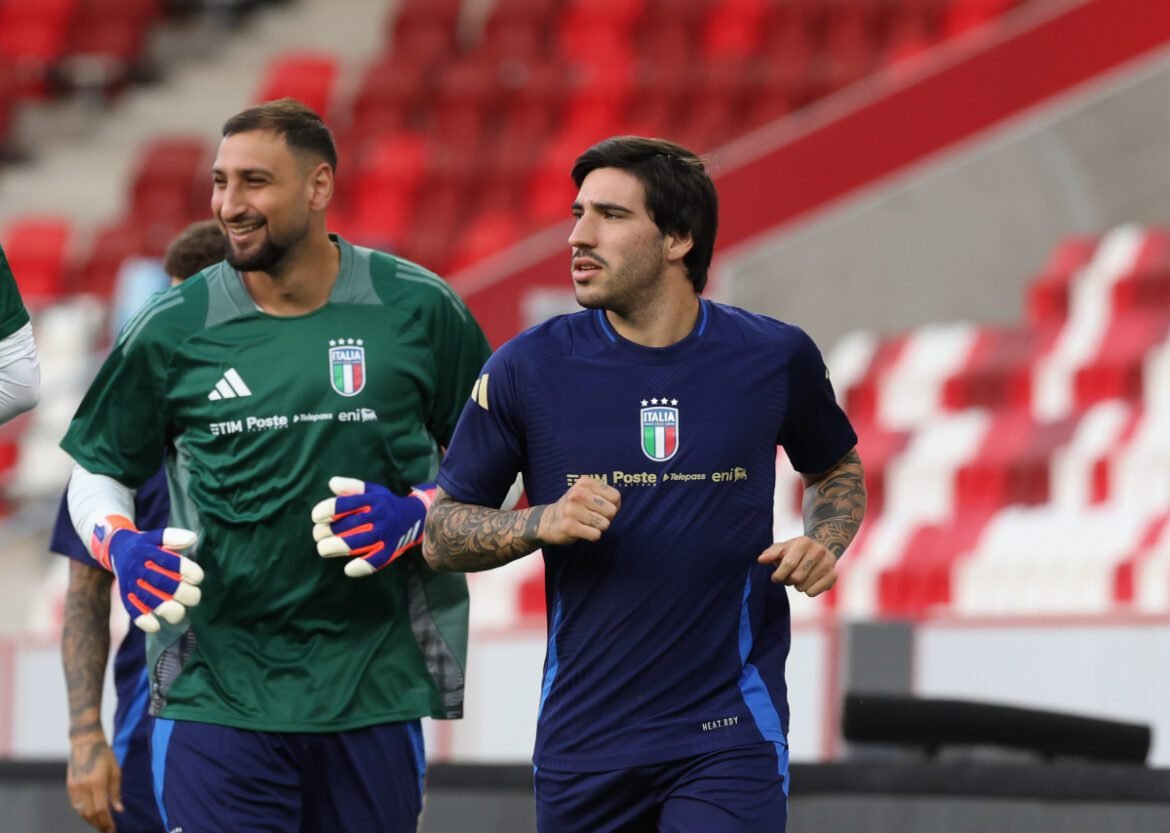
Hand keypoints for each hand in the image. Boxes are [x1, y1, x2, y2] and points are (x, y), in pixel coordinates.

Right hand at [67, 730, 122, 832]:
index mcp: (97, 783)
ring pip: (81, 812)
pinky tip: (90, 815)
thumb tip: (118, 810)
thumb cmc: (105, 755)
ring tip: (99, 824)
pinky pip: (75, 805)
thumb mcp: (116, 771)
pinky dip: (83, 812)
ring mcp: (74, 787)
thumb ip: (116, 792)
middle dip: (99, 824)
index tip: (112, 829)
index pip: (101, 809)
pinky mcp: (69, 786)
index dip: (107, 822)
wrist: (85, 742)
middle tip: (106, 830)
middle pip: (90, 814)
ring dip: (90, 820)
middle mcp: (83, 787)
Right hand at [91, 515, 202, 632]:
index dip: (191, 572)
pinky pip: (133, 611)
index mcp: (150, 552)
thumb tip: (192, 538)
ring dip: (171, 610)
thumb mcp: (156, 536)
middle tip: (194, 595)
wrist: (117, 551)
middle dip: (186, 594)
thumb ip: (173, 536)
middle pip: (167, 585)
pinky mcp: (126, 596)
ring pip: (153, 601)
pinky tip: (156, 626)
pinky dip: (144, 621)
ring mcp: (133, 584)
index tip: (198, 578)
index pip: (174, 563)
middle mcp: (140, 569)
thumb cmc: (144, 545)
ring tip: (180, 611)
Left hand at [311, 477, 434, 576]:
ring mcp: (385, 533)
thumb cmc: (384, 503)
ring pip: (357, 543)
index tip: (316, 517)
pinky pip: (376, 560)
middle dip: (326, 531)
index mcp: (373, 499)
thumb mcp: (372, 490)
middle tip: (318, 534)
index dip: (327, 510)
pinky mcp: (390, 549)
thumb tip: (332, 483)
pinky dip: (363, 567)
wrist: (414, 516)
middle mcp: (380, 516)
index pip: (346, 504)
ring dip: (336, 547)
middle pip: (348, 525)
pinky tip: (348, 569)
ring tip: (323, 549)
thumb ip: (351, 487)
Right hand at [537, 477, 620, 545]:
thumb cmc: (575, 507)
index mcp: (585, 483)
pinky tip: (582, 531)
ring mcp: (572, 510)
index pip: (615, 497)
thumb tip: (617, 506)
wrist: (548, 520)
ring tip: (586, 523)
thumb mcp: (588, 493)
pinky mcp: (569, 526)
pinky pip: (595, 535)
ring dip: (598, 527)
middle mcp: (577, 494)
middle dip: (606, 518)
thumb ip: (606, 496)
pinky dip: (592, 536)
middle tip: (593, 517)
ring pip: (605, 524)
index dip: (613, 505)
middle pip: (612, 511)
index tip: (600, 508)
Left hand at [758, 536, 838, 596]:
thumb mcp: (782, 548)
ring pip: (804, 586)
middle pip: (796, 577)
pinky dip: (808, 591)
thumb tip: (761, 560)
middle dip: (788, 581)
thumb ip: (771, 553)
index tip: (775, 578)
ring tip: (799, 578)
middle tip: (788, 578)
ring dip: (797, 586)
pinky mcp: (833, 575)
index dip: (779, 574)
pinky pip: (814, 592)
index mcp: (804, 542)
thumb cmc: (795, 550)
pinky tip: (809, 582)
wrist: (821, 548)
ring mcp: (828, 563)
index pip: (789, 564)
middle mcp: (818, 550)